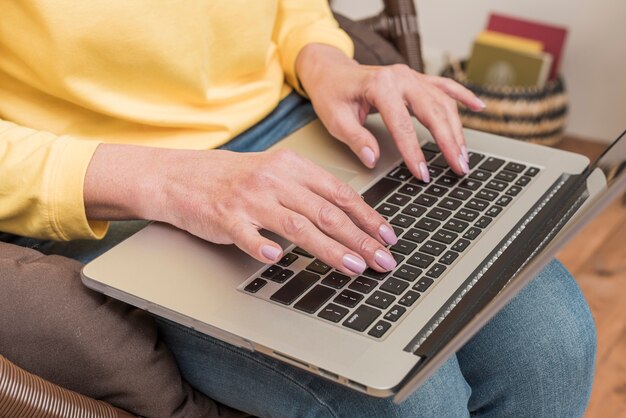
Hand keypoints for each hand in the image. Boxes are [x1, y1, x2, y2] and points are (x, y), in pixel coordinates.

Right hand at [84, 145, 398, 275]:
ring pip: (297, 225)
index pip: (339, 192)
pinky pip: (248, 235)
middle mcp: (275, 179)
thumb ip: (308, 191)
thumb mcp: (276, 172)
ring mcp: (250, 198)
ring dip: (328, 248)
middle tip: (382, 259)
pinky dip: (263, 247)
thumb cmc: (234, 178)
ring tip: (353, 266)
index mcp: (292, 166)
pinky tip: (278, 260)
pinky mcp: (226, 217)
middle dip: (360, 238)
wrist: (183, 176)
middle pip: (325, 211)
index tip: (388, 236)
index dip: (367, 216)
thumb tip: (349, 218)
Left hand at [296, 44, 485, 181]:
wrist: (331, 70)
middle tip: (459, 167)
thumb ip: (356, 139)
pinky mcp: (416, 79)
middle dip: (448, 142)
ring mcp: (411, 76)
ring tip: (464, 155)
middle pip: (433, 111)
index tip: (423, 173)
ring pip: (443, 102)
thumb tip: (372, 159)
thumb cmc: (332, 94)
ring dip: (457, 129)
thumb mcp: (335, 119)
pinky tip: (479, 107)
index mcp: (380, 85)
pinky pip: (444, 86)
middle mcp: (400, 77)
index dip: (414, 151)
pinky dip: (462, 96)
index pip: (403, 124)